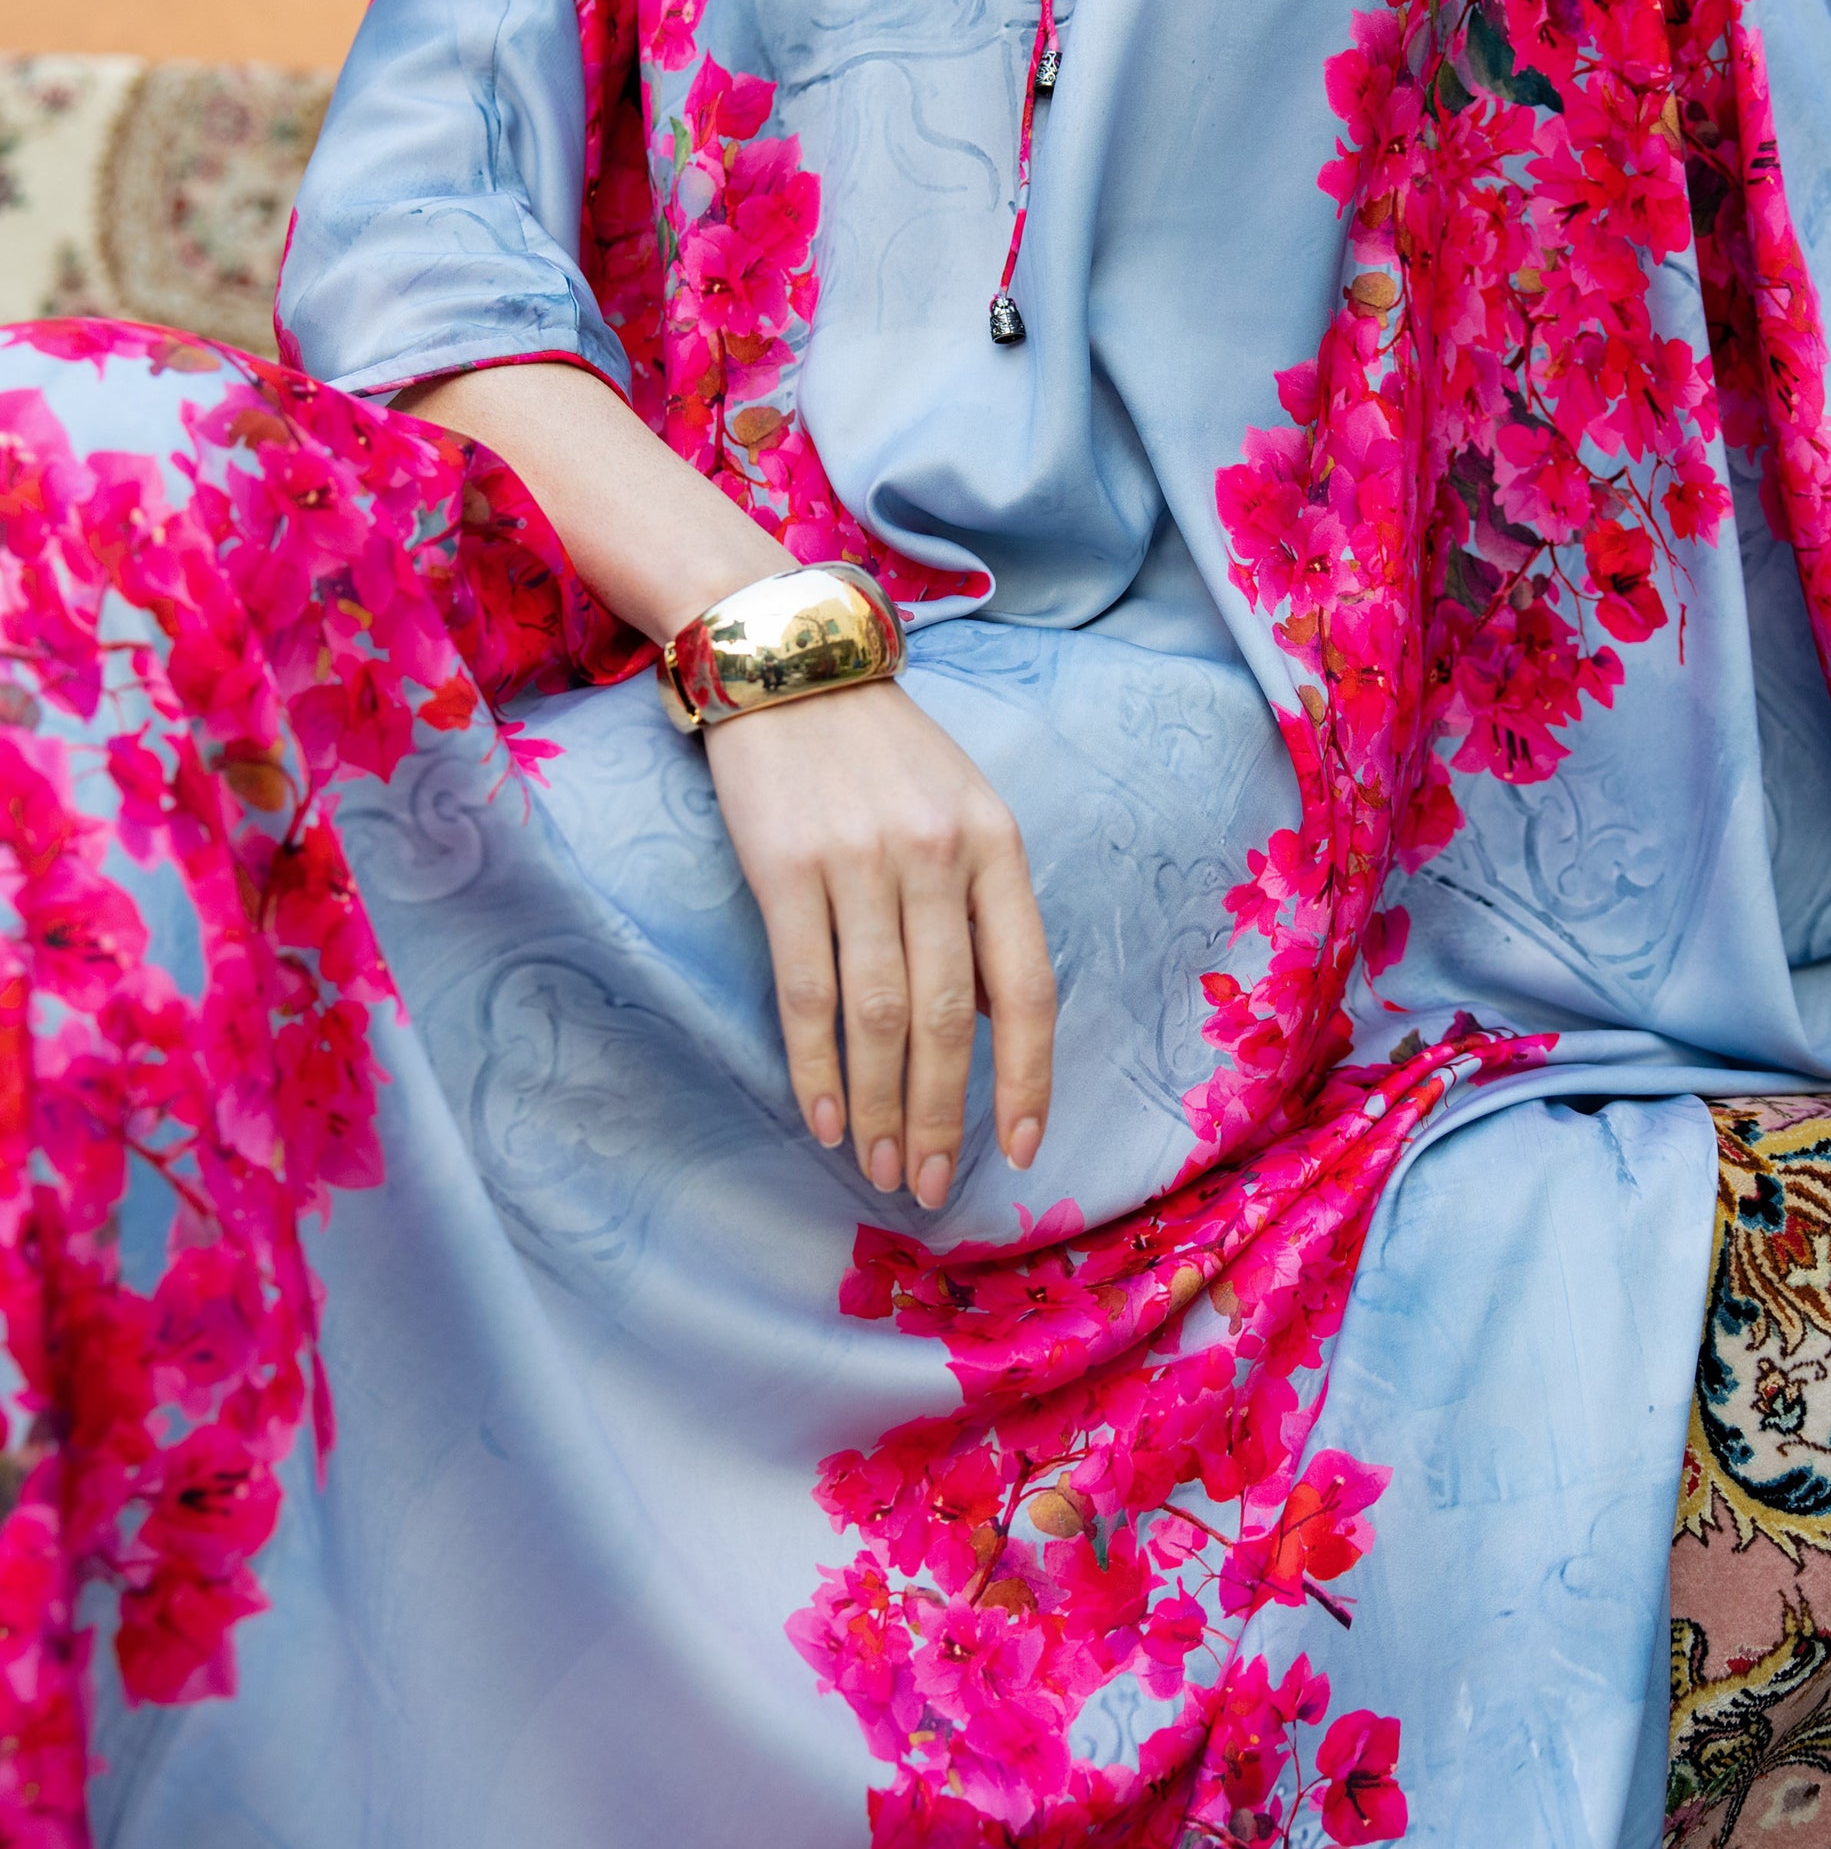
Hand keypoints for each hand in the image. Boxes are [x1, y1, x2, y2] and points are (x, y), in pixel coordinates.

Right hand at [704, 680, 1055, 1210]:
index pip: (1026, 984)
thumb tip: (987, 1019)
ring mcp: (860, 861)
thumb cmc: (881, 746)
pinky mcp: (785, 868)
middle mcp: (937, 855)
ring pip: (879, 1017)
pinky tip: (823, 1116)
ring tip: (878, 1168)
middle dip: (944, 1117)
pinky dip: (816, 1065)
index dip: (1027, 1076)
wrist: (788, 661)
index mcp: (996, 843)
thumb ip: (980, 901)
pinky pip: (806, 990)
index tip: (1021, 1149)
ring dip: (880, 1108)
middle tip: (928, 1186)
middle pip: (949, 1017)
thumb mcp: (962, 803)